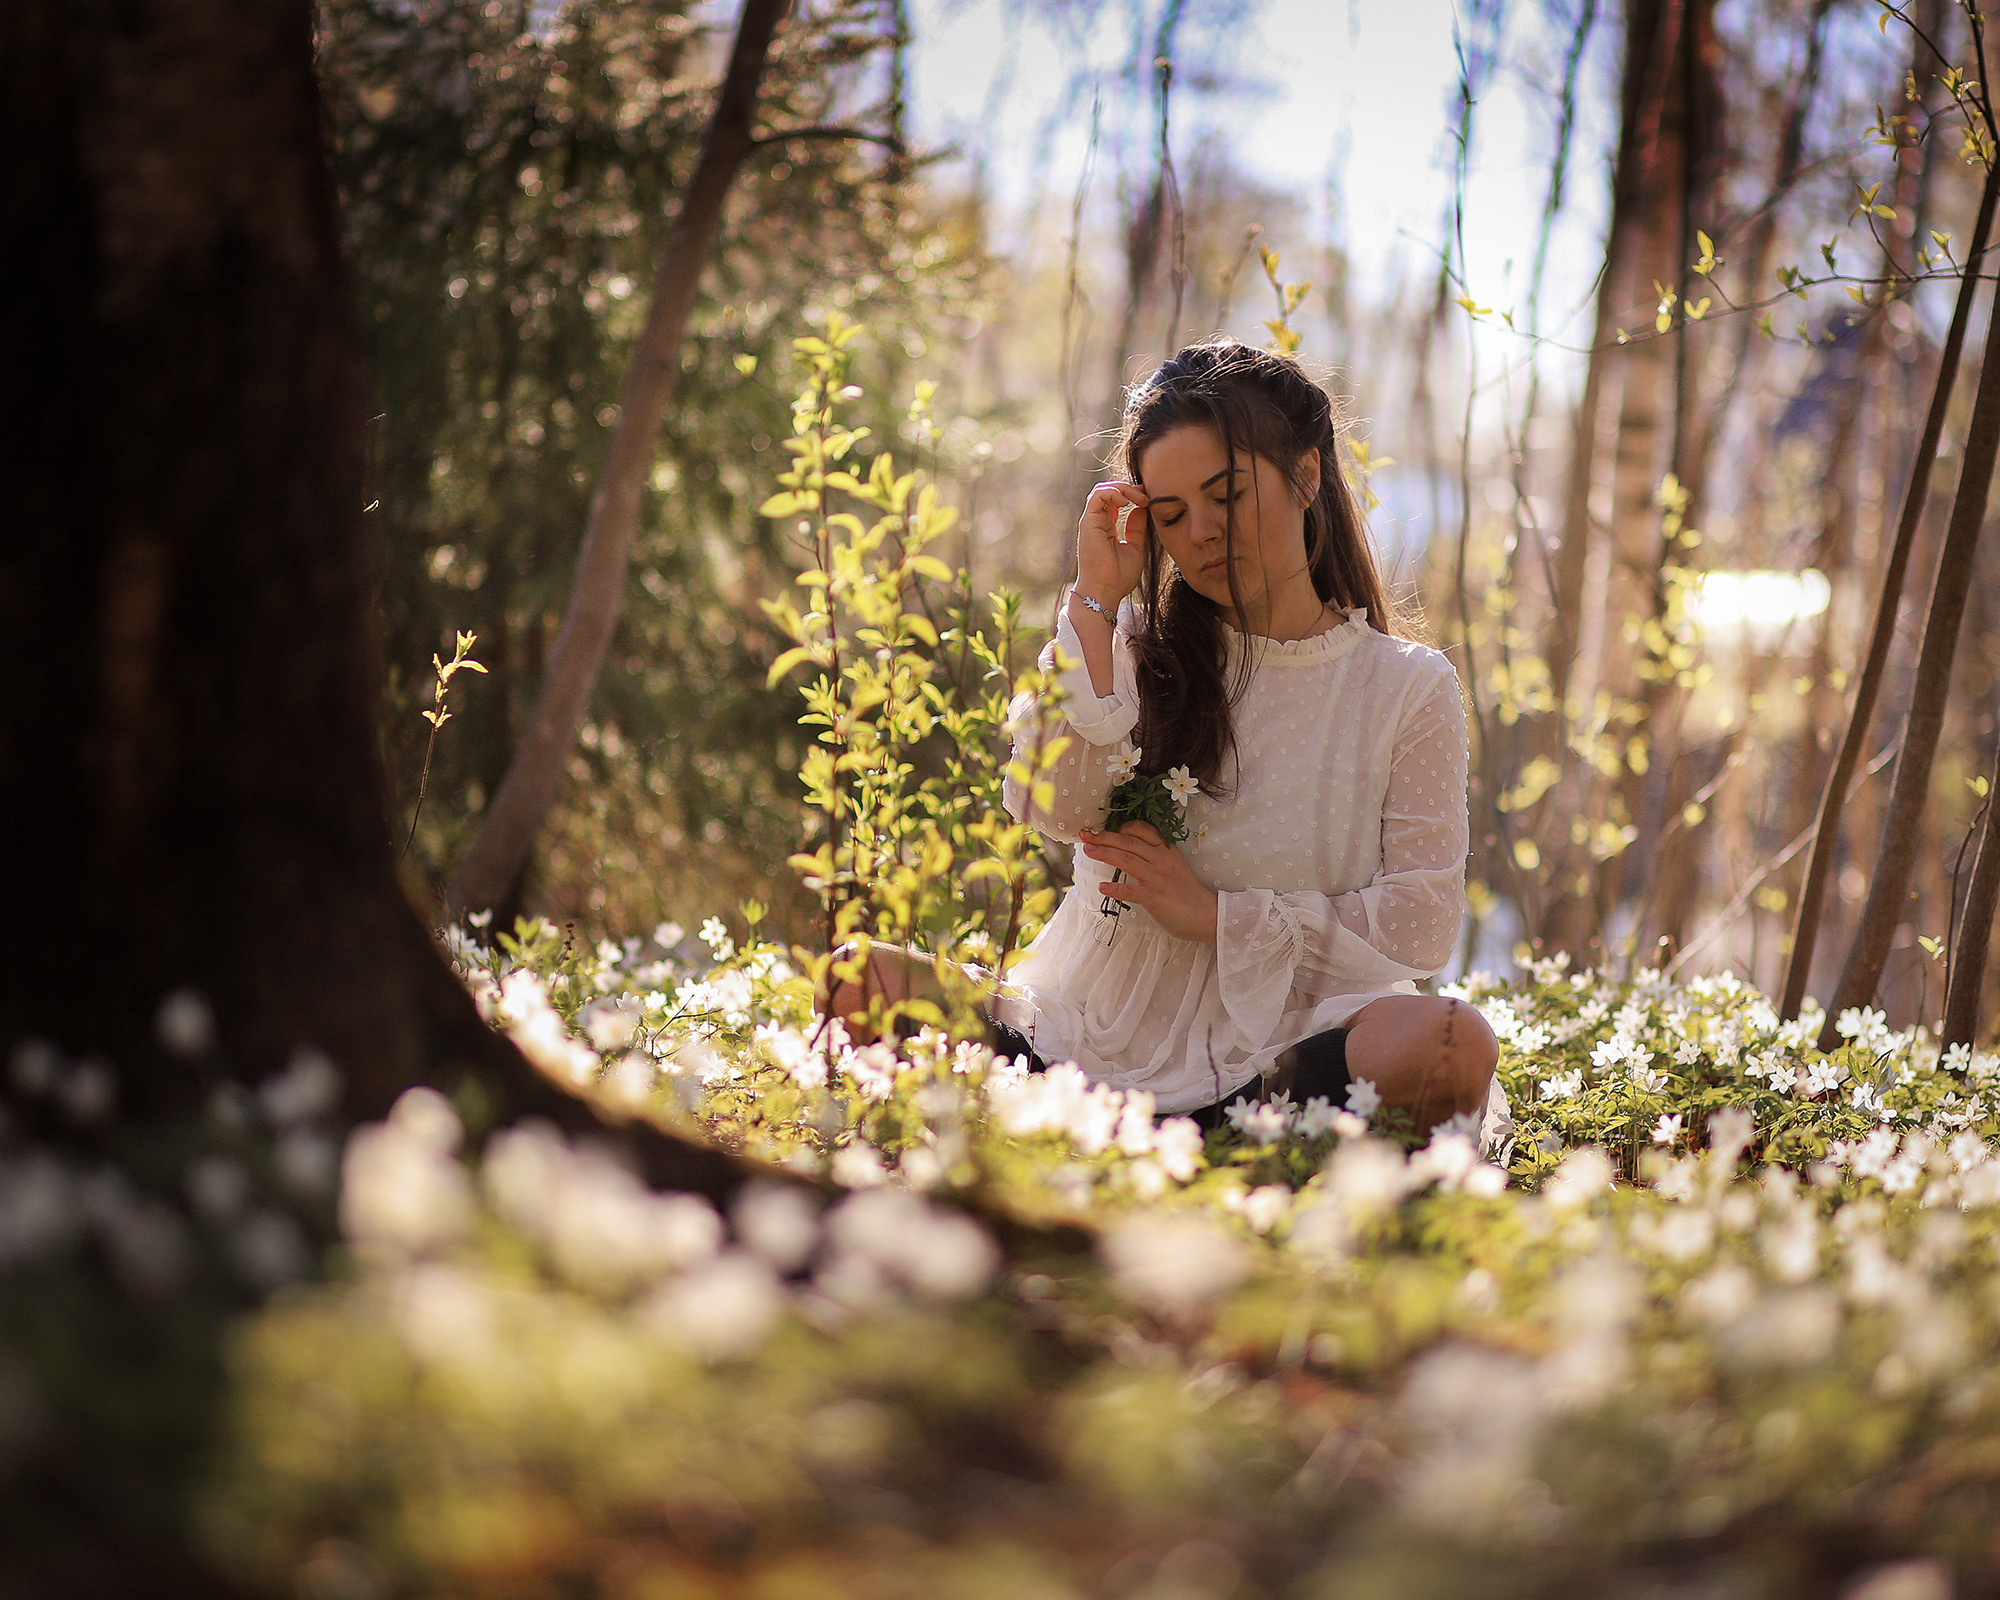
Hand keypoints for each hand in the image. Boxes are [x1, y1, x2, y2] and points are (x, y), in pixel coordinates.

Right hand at [1074, 480, 1148, 609]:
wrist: (1105, 591)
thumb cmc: (1118, 577)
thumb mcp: (1135, 547)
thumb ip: (1137, 528)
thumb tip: (1142, 509)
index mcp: (1106, 527)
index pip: (1116, 500)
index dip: (1132, 494)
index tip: (1149, 499)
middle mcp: (1097, 522)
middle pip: (1109, 491)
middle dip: (1130, 489)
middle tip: (1147, 497)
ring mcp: (1091, 521)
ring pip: (1103, 489)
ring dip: (1124, 489)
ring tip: (1140, 499)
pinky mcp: (1088, 522)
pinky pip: (1098, 495)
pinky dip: (1114, 492)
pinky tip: (1128, 502)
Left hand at [1079, 819, 1216, 945]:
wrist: (1206, 914)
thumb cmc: (1187, 893)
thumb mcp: (1175, 866)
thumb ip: (1156, 857)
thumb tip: (1131, 853)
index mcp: (1166, 851)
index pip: (1142, 830)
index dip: (1121, 827)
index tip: (1104, 828)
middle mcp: (1160, 860)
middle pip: (1128, 842)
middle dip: (1104, 837)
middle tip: (1085, 835)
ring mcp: (1156, 877)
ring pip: (1126, 859)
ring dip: (1104, 853)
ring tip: (1088, 850)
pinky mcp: (1153, 896)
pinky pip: (1130, 890)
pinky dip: (1115, 889)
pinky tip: (1102, 888)